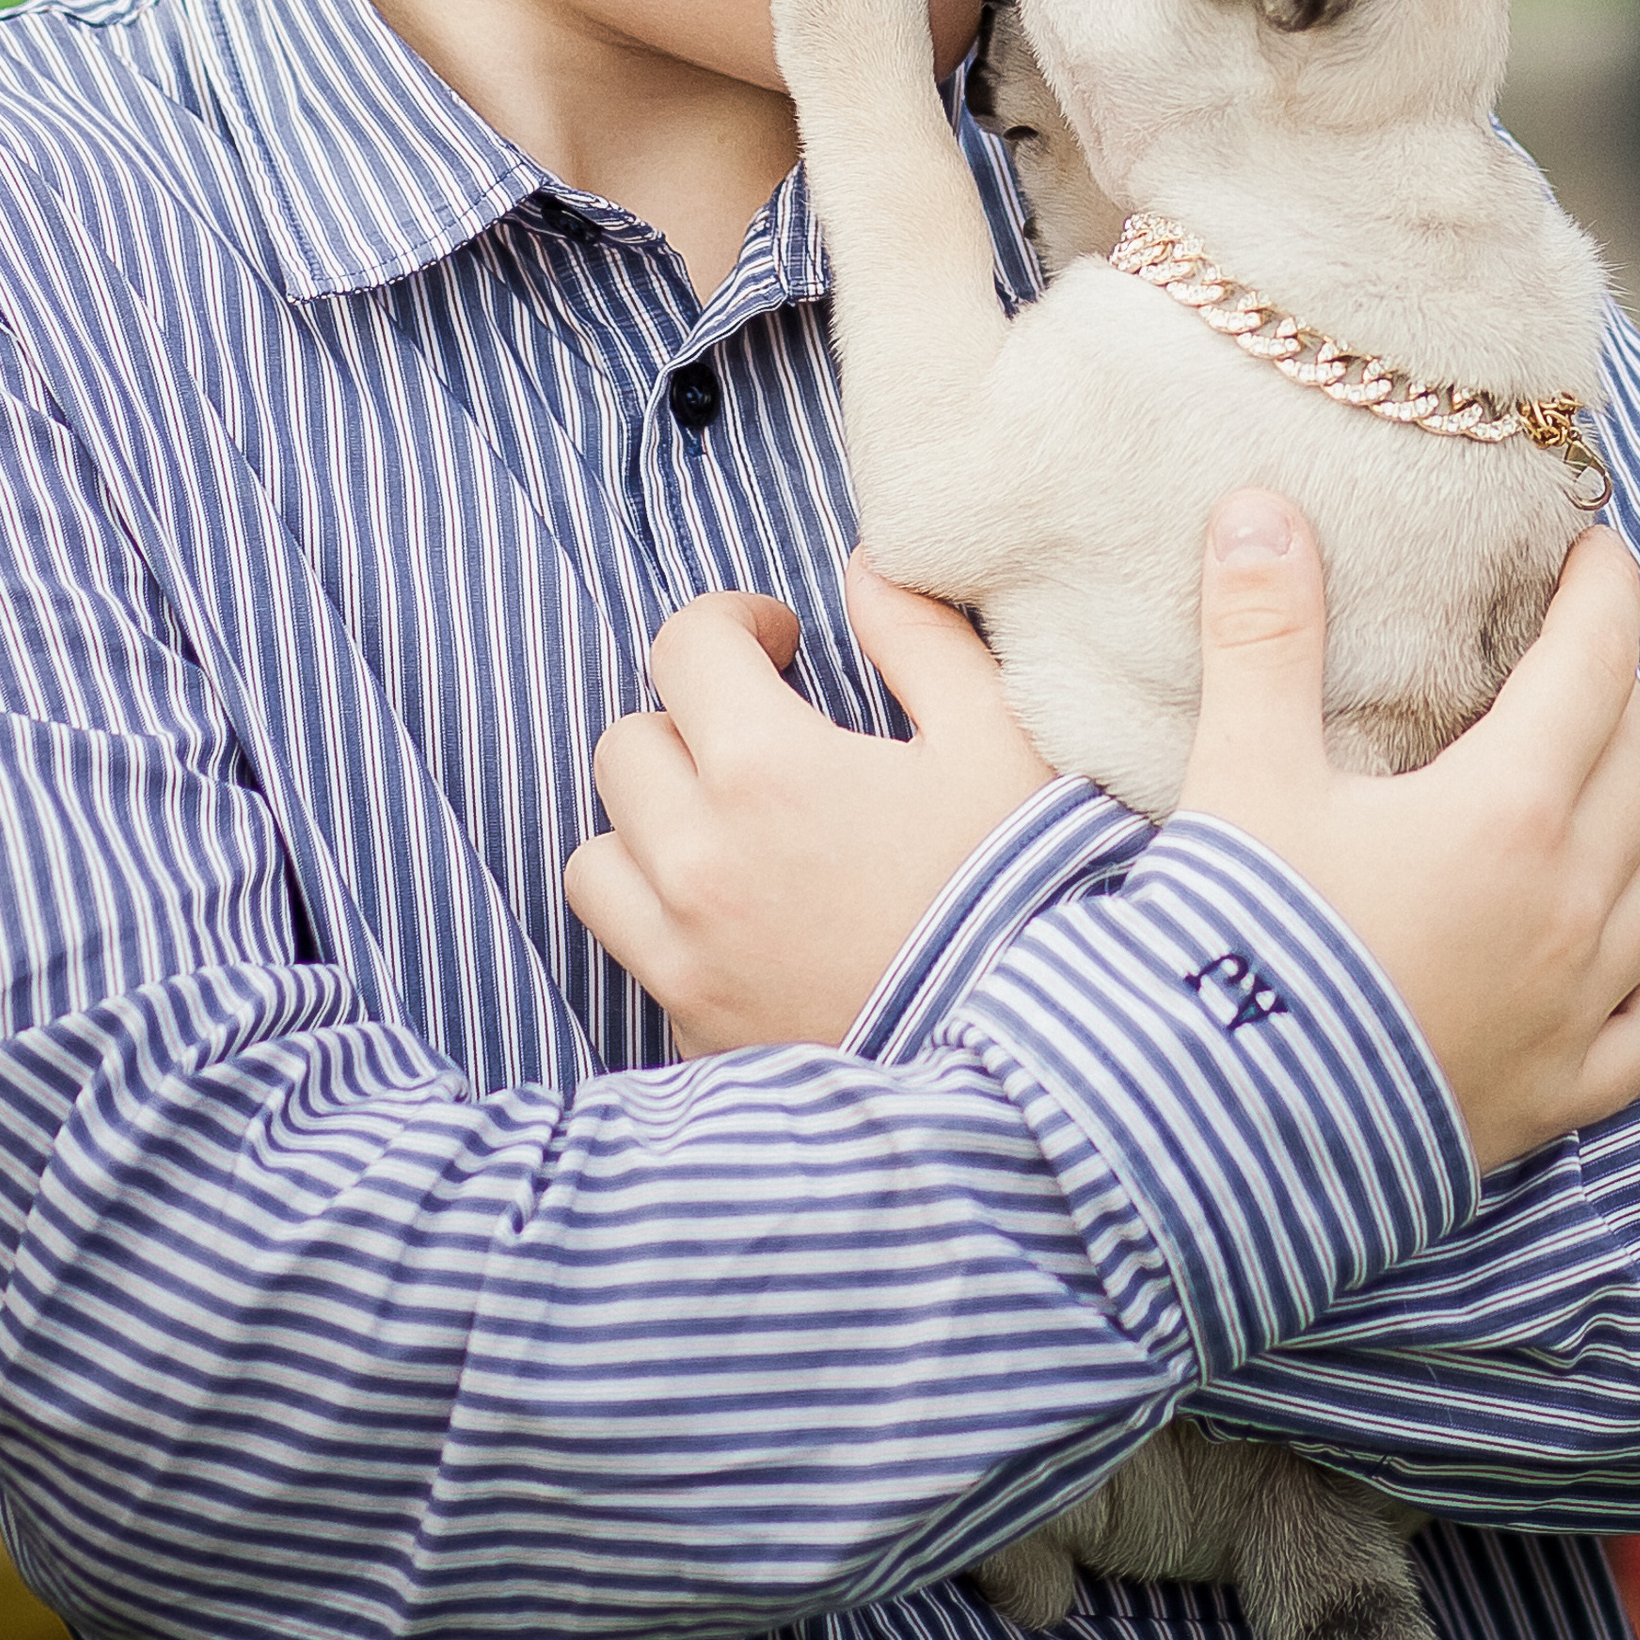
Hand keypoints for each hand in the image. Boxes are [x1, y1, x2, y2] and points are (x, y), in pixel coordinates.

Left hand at [563, 557, 1053, 1051]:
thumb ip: (921, 636)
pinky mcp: (695, 1038)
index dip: (733, 623)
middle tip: (767, 735)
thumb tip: (864, 568)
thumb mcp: (1000, 738)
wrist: (1041, 1071)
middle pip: (625, 746)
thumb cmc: (1027, 892)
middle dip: (690, 721)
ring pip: (597, 857)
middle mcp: (699, 865)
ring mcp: (686, 963)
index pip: (683, 647)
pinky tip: (752, 923)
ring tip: (734, 830)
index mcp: (766, 772)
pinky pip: (637, 957)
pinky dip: (670, 928)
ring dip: (652, 827)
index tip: (784, 642)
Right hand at [1176, 499, 1639, 1173]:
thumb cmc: (1236, 947)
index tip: (1599, 549)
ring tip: (1595, 780)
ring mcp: (1577, 1010)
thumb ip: (1262, 633)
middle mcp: (1571, 907)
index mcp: (1508, 812)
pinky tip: (1628, 950)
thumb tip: (1264, 509)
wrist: (1224, 1141)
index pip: (1594, 666)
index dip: (1605, 594)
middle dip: (1619, 690)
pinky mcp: (1560, 1098)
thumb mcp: (1242, 774)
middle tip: (1576, 651)